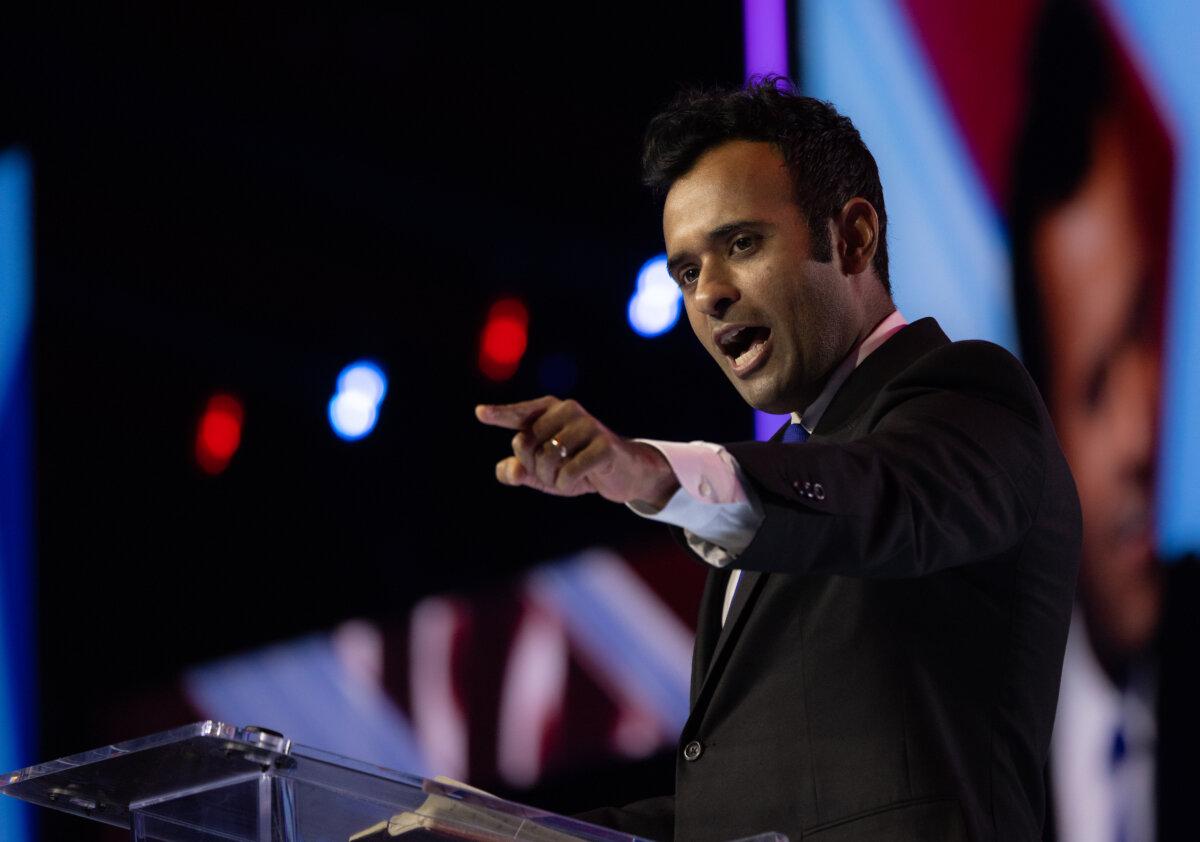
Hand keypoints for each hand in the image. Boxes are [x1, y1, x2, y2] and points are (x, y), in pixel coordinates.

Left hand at [475, 396, 679, 506]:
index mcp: (550, 411)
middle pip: (523, 444)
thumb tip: (507, 471)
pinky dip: (568, 484)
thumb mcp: (545, 473)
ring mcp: (587, 425)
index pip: (520, 414)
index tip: (480, 413)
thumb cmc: (579, 467)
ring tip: (569, 476)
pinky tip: (584, 480)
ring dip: (552, 479)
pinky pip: (568, 472)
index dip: (500, 415)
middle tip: (555, 473)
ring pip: (545, 460)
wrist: (624, 473)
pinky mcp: (604, 444)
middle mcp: (567, 410)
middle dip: (533, 468)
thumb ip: (520, 471)